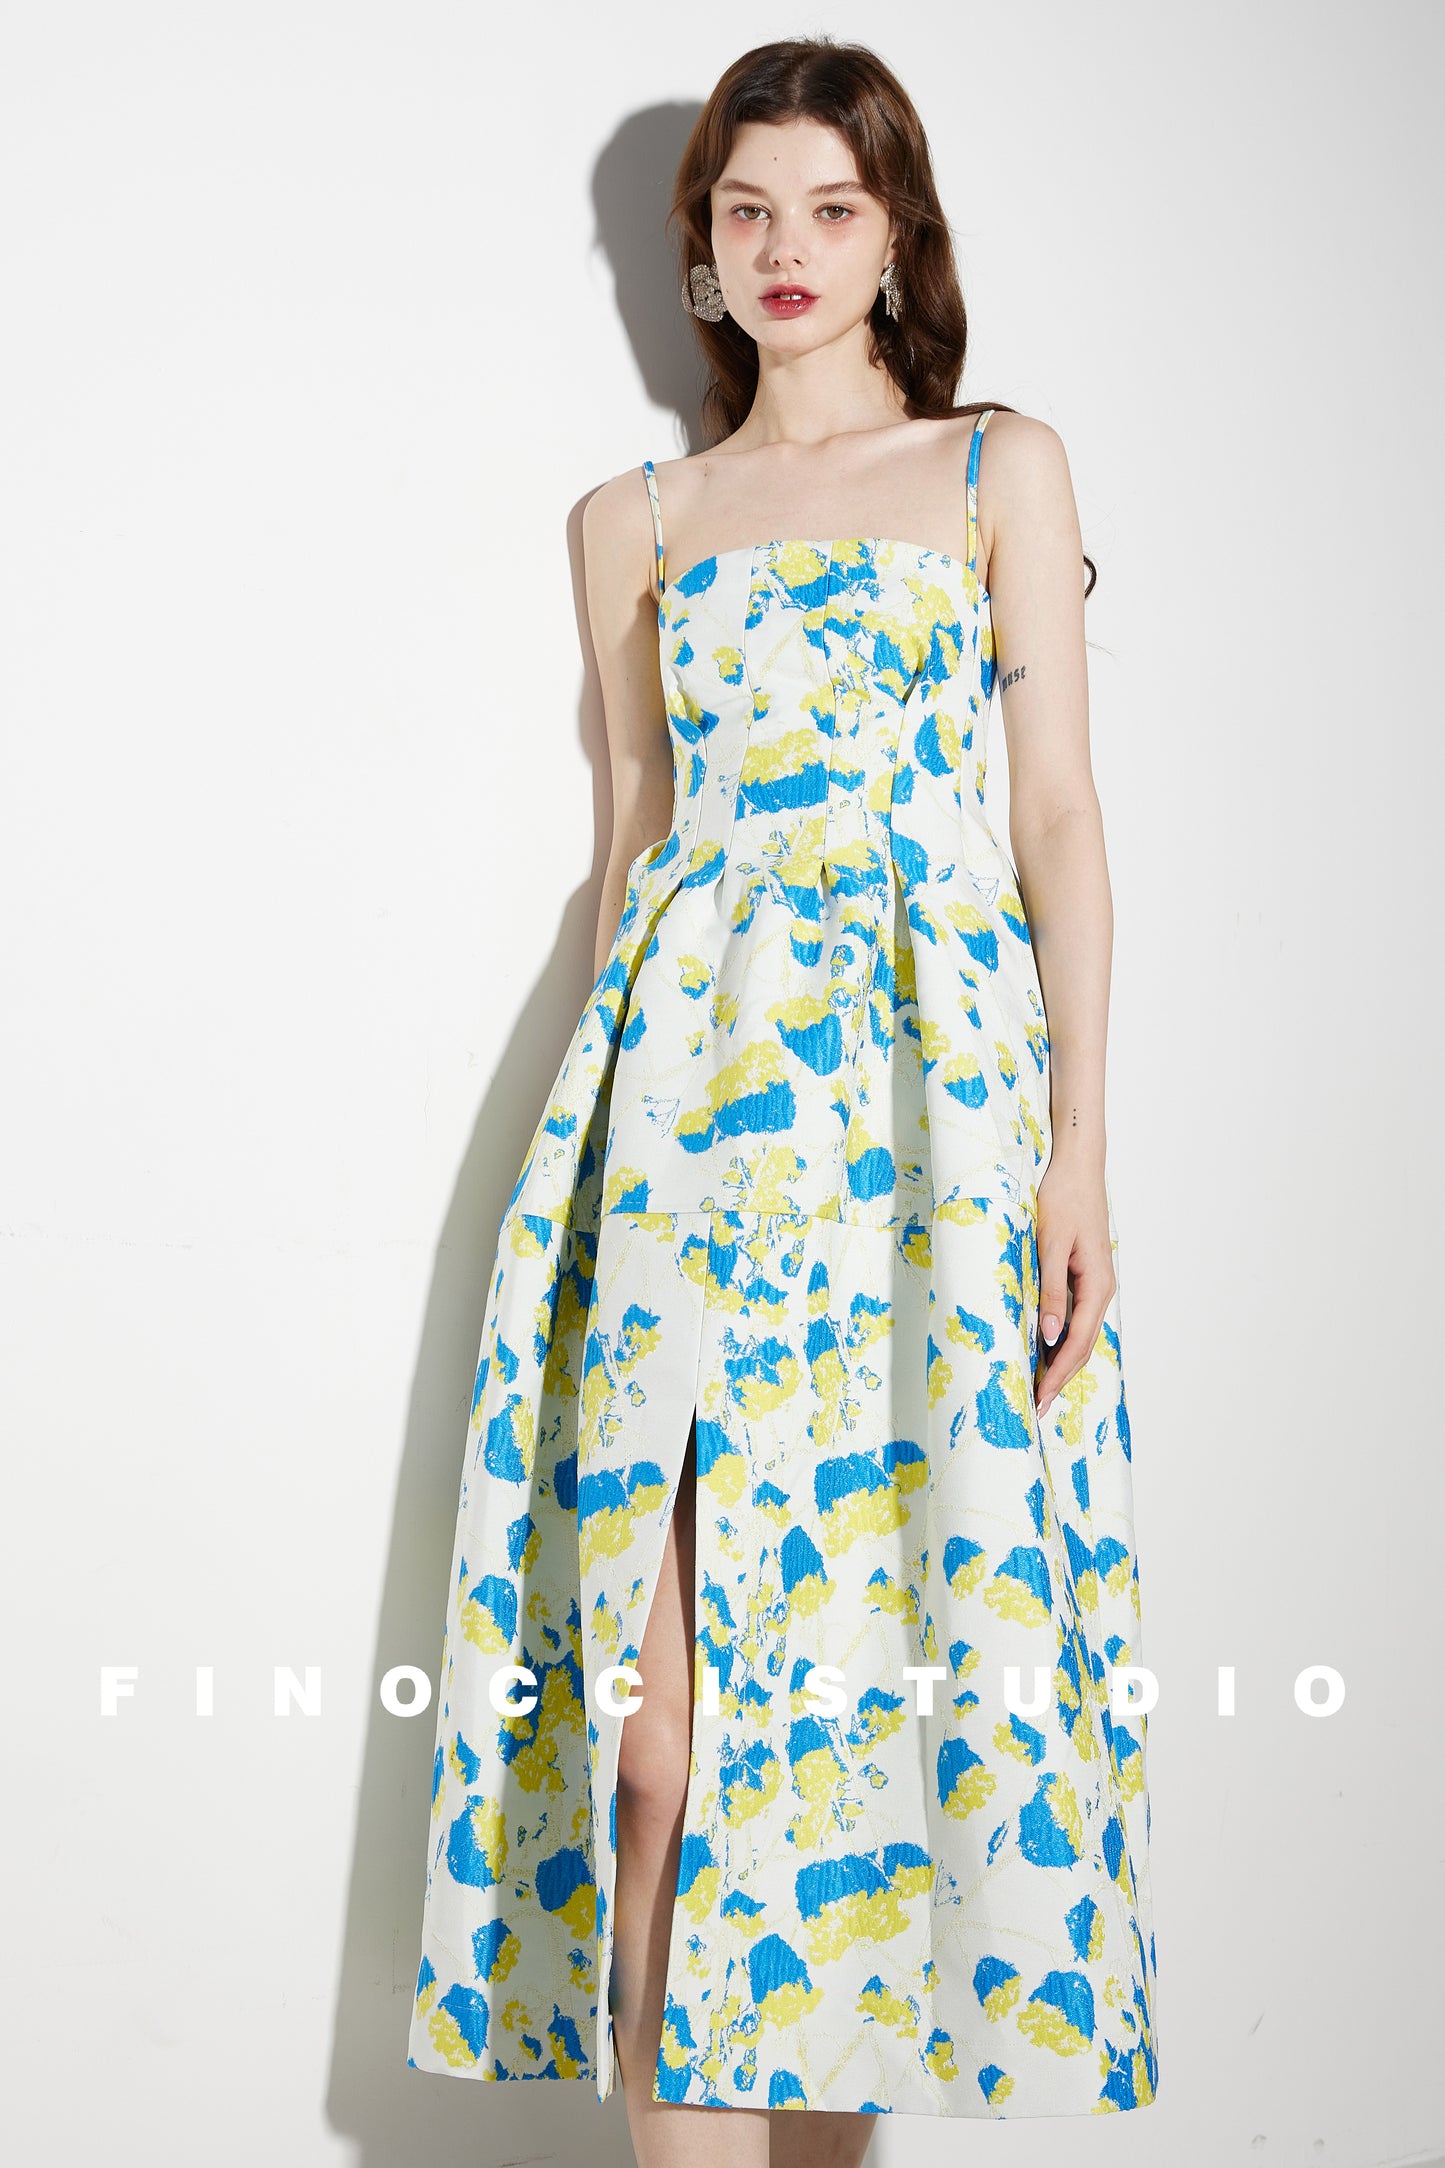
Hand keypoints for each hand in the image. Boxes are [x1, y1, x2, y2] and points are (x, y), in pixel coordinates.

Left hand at [1033, 1154, 1114, 1419]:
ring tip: (1039, 1388)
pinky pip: (1076, 1317)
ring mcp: (1095, 1283)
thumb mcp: (1051, 1244)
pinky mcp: (1085, 1275)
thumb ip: (1051, 1289)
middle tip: (1036, 1407)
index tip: (1038, 1399)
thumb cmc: (1063, 1199)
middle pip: (1081, 1346)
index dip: (1056, 1374)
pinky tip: (1045, 1350)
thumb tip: (1051, 1334)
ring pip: (1080, 1334)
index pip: (1076, 1343)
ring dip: (1060, 1363)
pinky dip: (1061, 1340)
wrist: (1077, 1166)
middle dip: (1059, 1378)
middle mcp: (1101, 1289)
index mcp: (1097, 1285)